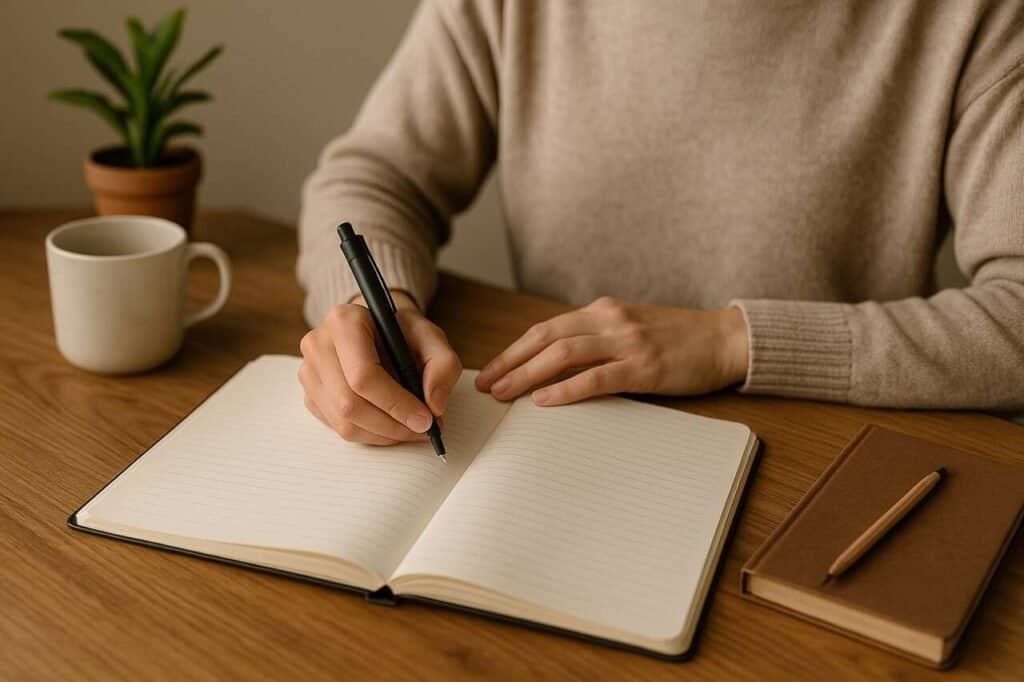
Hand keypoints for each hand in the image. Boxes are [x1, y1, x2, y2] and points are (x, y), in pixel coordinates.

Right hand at [299, 291, 461, 444]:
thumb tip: (434, 405)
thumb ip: (443, 366)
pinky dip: (371, 435)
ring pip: (343, 423)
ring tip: (411, 428)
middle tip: (423, 429)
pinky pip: (339, 428)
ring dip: (383, 435)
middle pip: (350, 404)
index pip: (363, 376)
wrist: (378, 331)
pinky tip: (391, 424)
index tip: (425, 419)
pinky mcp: (310, 395)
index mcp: (344, 321)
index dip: (396, 404)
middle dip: (392, 425)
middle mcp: (318, 345)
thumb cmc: (402, 333)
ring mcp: (309, 372)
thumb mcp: (432, 338)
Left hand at [475, 296, 747, 405]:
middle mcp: (609, 320)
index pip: (546, 328)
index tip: (492, 370)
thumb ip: (596, 342)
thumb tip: (554, 367)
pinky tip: (543, 400)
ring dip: (527, 374)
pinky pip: (596, 377)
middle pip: (546, 337)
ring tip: (505, 394)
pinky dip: (565, 389)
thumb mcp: (630, 331)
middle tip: (486, 385)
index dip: (514, 349)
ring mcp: (627, 342)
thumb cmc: (677, 340)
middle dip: (510, 362)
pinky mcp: (644, 366)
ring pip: (563, 354)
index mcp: (602, 311)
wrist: (726, 339)